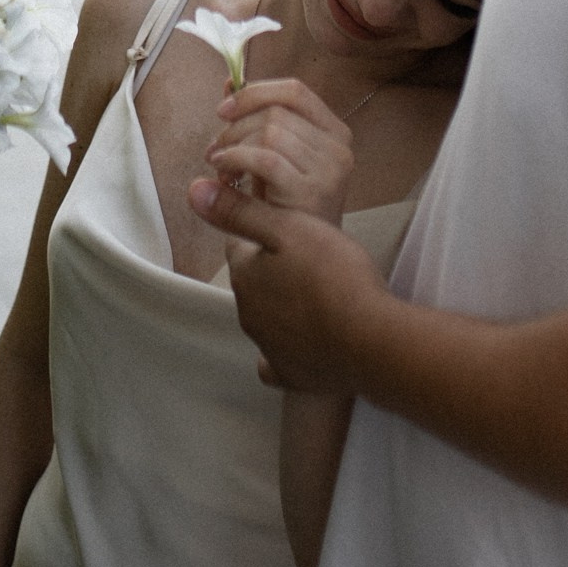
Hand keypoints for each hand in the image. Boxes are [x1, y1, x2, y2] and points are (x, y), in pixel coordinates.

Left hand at [195, 195, 390, 392]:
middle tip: (312, 261)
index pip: (239, 248)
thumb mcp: (288, 227)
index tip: (288, 232)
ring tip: (320, 296)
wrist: (371, 340)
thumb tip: (195, 191)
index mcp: (245, 276)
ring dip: (284, 307)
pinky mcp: (292, 375)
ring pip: (267, 319)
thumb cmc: (335, 277)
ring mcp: (268, 347)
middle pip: (254, 284)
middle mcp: (248, 314)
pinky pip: (280, 361)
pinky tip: (306, 342)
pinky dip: (289, 350)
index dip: (263, 236)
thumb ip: (241, 211)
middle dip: (274, 273)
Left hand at [196, 74, 353, 226]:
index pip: (295, 91)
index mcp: (334, 132)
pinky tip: (224, 174)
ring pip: (268, 131)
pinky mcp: (313, 192)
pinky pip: (265, 158)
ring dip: (233, 146)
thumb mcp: (272, 157)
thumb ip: (254, 121)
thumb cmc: (287, 211)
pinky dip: (236, 160)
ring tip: (221, 168)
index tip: (224, 109)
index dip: (254, 92)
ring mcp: (329, 171)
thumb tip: (229, 82)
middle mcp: (338, 148)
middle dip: (235, 126)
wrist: (301, 262)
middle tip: (216, 149)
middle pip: (275, 111)